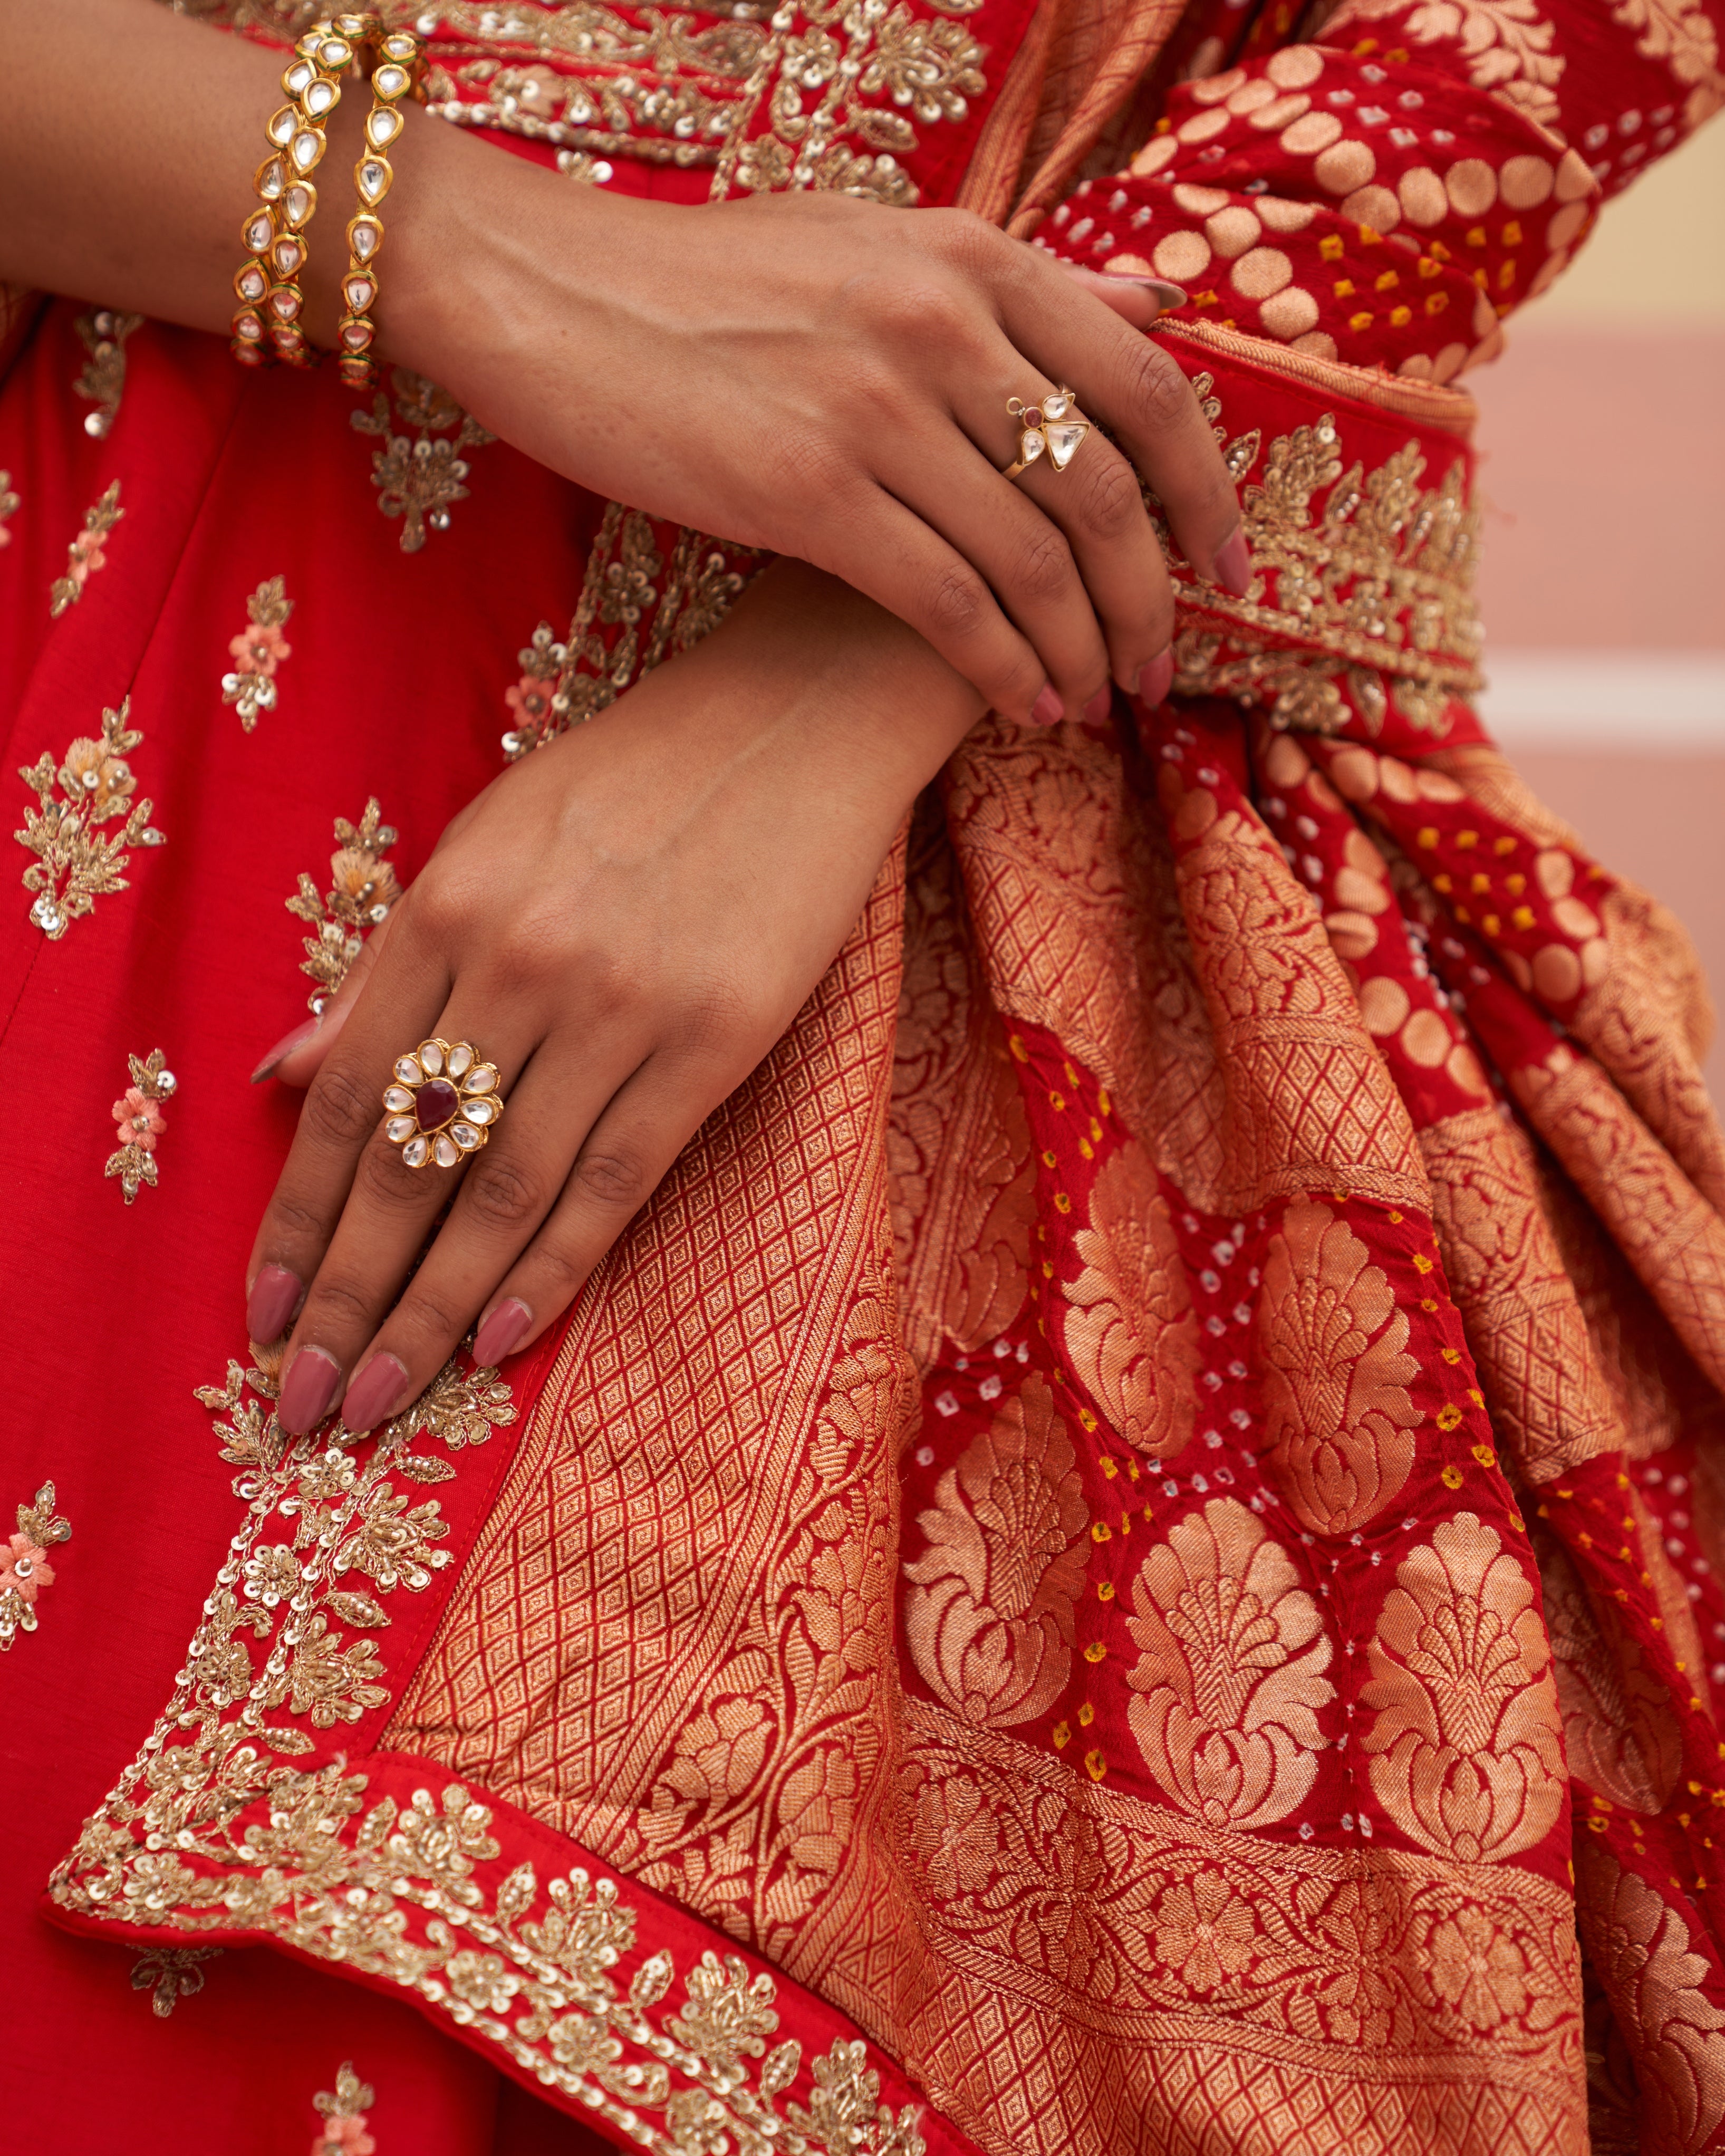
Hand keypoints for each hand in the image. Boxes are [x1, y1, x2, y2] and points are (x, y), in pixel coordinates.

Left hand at [243, 562, 985, 1434]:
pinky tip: (499, 1338)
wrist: (798, 724)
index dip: (298, 1220)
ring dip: (433, 1309)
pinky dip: (551, 1268)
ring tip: (384, 1400)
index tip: (263, 1315)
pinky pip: (613, 1177)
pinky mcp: (714, 1038)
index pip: (345, 1099)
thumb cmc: (631, 782)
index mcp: (444, 906)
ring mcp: (618, 1004)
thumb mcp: (484, 843)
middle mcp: (516, 960)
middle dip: (349, 1296)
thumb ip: (385, 969)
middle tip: (306, 1402)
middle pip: (409, 1163)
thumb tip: (280, 1074)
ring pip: (503, 1190)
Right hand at [394, 159, 1246, 724]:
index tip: (1228, 569)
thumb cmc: (706, 279)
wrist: (545, 286)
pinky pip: (951, 605)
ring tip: (1100, 703)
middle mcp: (941, 323)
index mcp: (971, 256)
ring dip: (1085, 652)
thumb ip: (1017, 287)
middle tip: (1165, 669)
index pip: (1146, 386)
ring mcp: (874, 406)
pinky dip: (1005, 669)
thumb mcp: (876, 244)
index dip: (1208, 492)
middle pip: (1107, 491)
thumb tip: (1153, 311)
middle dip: (1154, 601)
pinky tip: (1026, 708)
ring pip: (1035, 562)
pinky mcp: (805, 489)